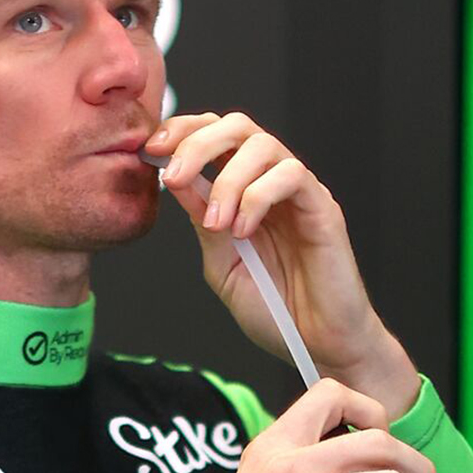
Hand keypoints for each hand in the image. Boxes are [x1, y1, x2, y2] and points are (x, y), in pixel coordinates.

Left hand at [147, 112, 420, 418]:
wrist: (317, 346)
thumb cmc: (276, 310)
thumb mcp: (222, 265)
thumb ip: (202, 222)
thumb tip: (174, 179)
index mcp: (244, 192)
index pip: (214, 136)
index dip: (181, 132)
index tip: (150, 151)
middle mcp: (271, 183)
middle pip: (236, 125)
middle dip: (196, 142)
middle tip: (174, 175)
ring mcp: (299, 193)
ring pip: (263, 144)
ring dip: (228, 178)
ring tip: (217, 223)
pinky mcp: (322, 207)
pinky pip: (291, 176)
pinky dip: (258, 196)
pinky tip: (244, 230)